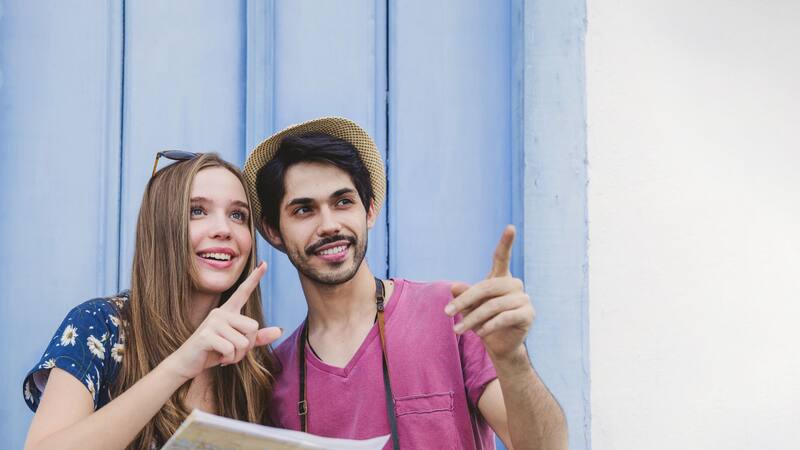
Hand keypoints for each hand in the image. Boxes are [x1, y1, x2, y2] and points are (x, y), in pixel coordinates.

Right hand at [162, 262, 282, 380]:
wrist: (187, 363)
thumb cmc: (213, 351)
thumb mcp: (238, 345)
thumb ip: (257, 338)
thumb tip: (279, 331)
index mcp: (228, 312)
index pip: (243, 291)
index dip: (255, 278)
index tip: (264, 263)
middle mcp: (220, 312)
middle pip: (253, 326)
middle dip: (247, 347)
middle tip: (232, 352)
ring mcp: (212, 322)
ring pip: (244, 342)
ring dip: (237, 356)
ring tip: (223, 355)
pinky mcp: (206, 335)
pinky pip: (231, 349)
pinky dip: (228, 359)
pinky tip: (217, 358)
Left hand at [445, 225, 534, 358]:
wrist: (500, 346)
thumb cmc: (483, 321)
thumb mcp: (469, 307)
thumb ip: (464, 296)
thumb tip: (454, 287)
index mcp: (501, 278)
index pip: (502, 257)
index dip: (506, 242)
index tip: (511, 227)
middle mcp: (514, 284)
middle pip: (487, 286)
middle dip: (465, 300)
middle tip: (446, 313)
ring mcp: (523, 299)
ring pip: (493, 305)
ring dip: (472, 319)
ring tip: (459, 330)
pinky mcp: (528, 314)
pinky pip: (504, 317)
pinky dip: (489, 326)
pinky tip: (479, 333)